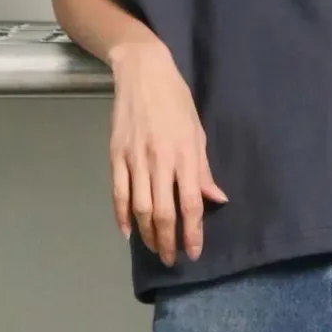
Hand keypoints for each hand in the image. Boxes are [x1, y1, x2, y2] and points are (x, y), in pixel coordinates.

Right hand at [109, 40, 227, 265]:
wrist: (142, 72)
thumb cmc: (176, 100)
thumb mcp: (197, 132)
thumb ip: (203, 170)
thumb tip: (216, 200)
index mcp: (184, 155)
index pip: (190, 204)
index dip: (192, 232)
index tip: (193, 251)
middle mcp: (159, 160)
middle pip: (162, 212)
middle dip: (168, 240)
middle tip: (172, 259)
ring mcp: (134, 159)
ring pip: (139, 207)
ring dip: (146, 233)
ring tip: (154, 248)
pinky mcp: (115, 155)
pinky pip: (118, 192)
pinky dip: (121, 215)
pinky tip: (127, 231)